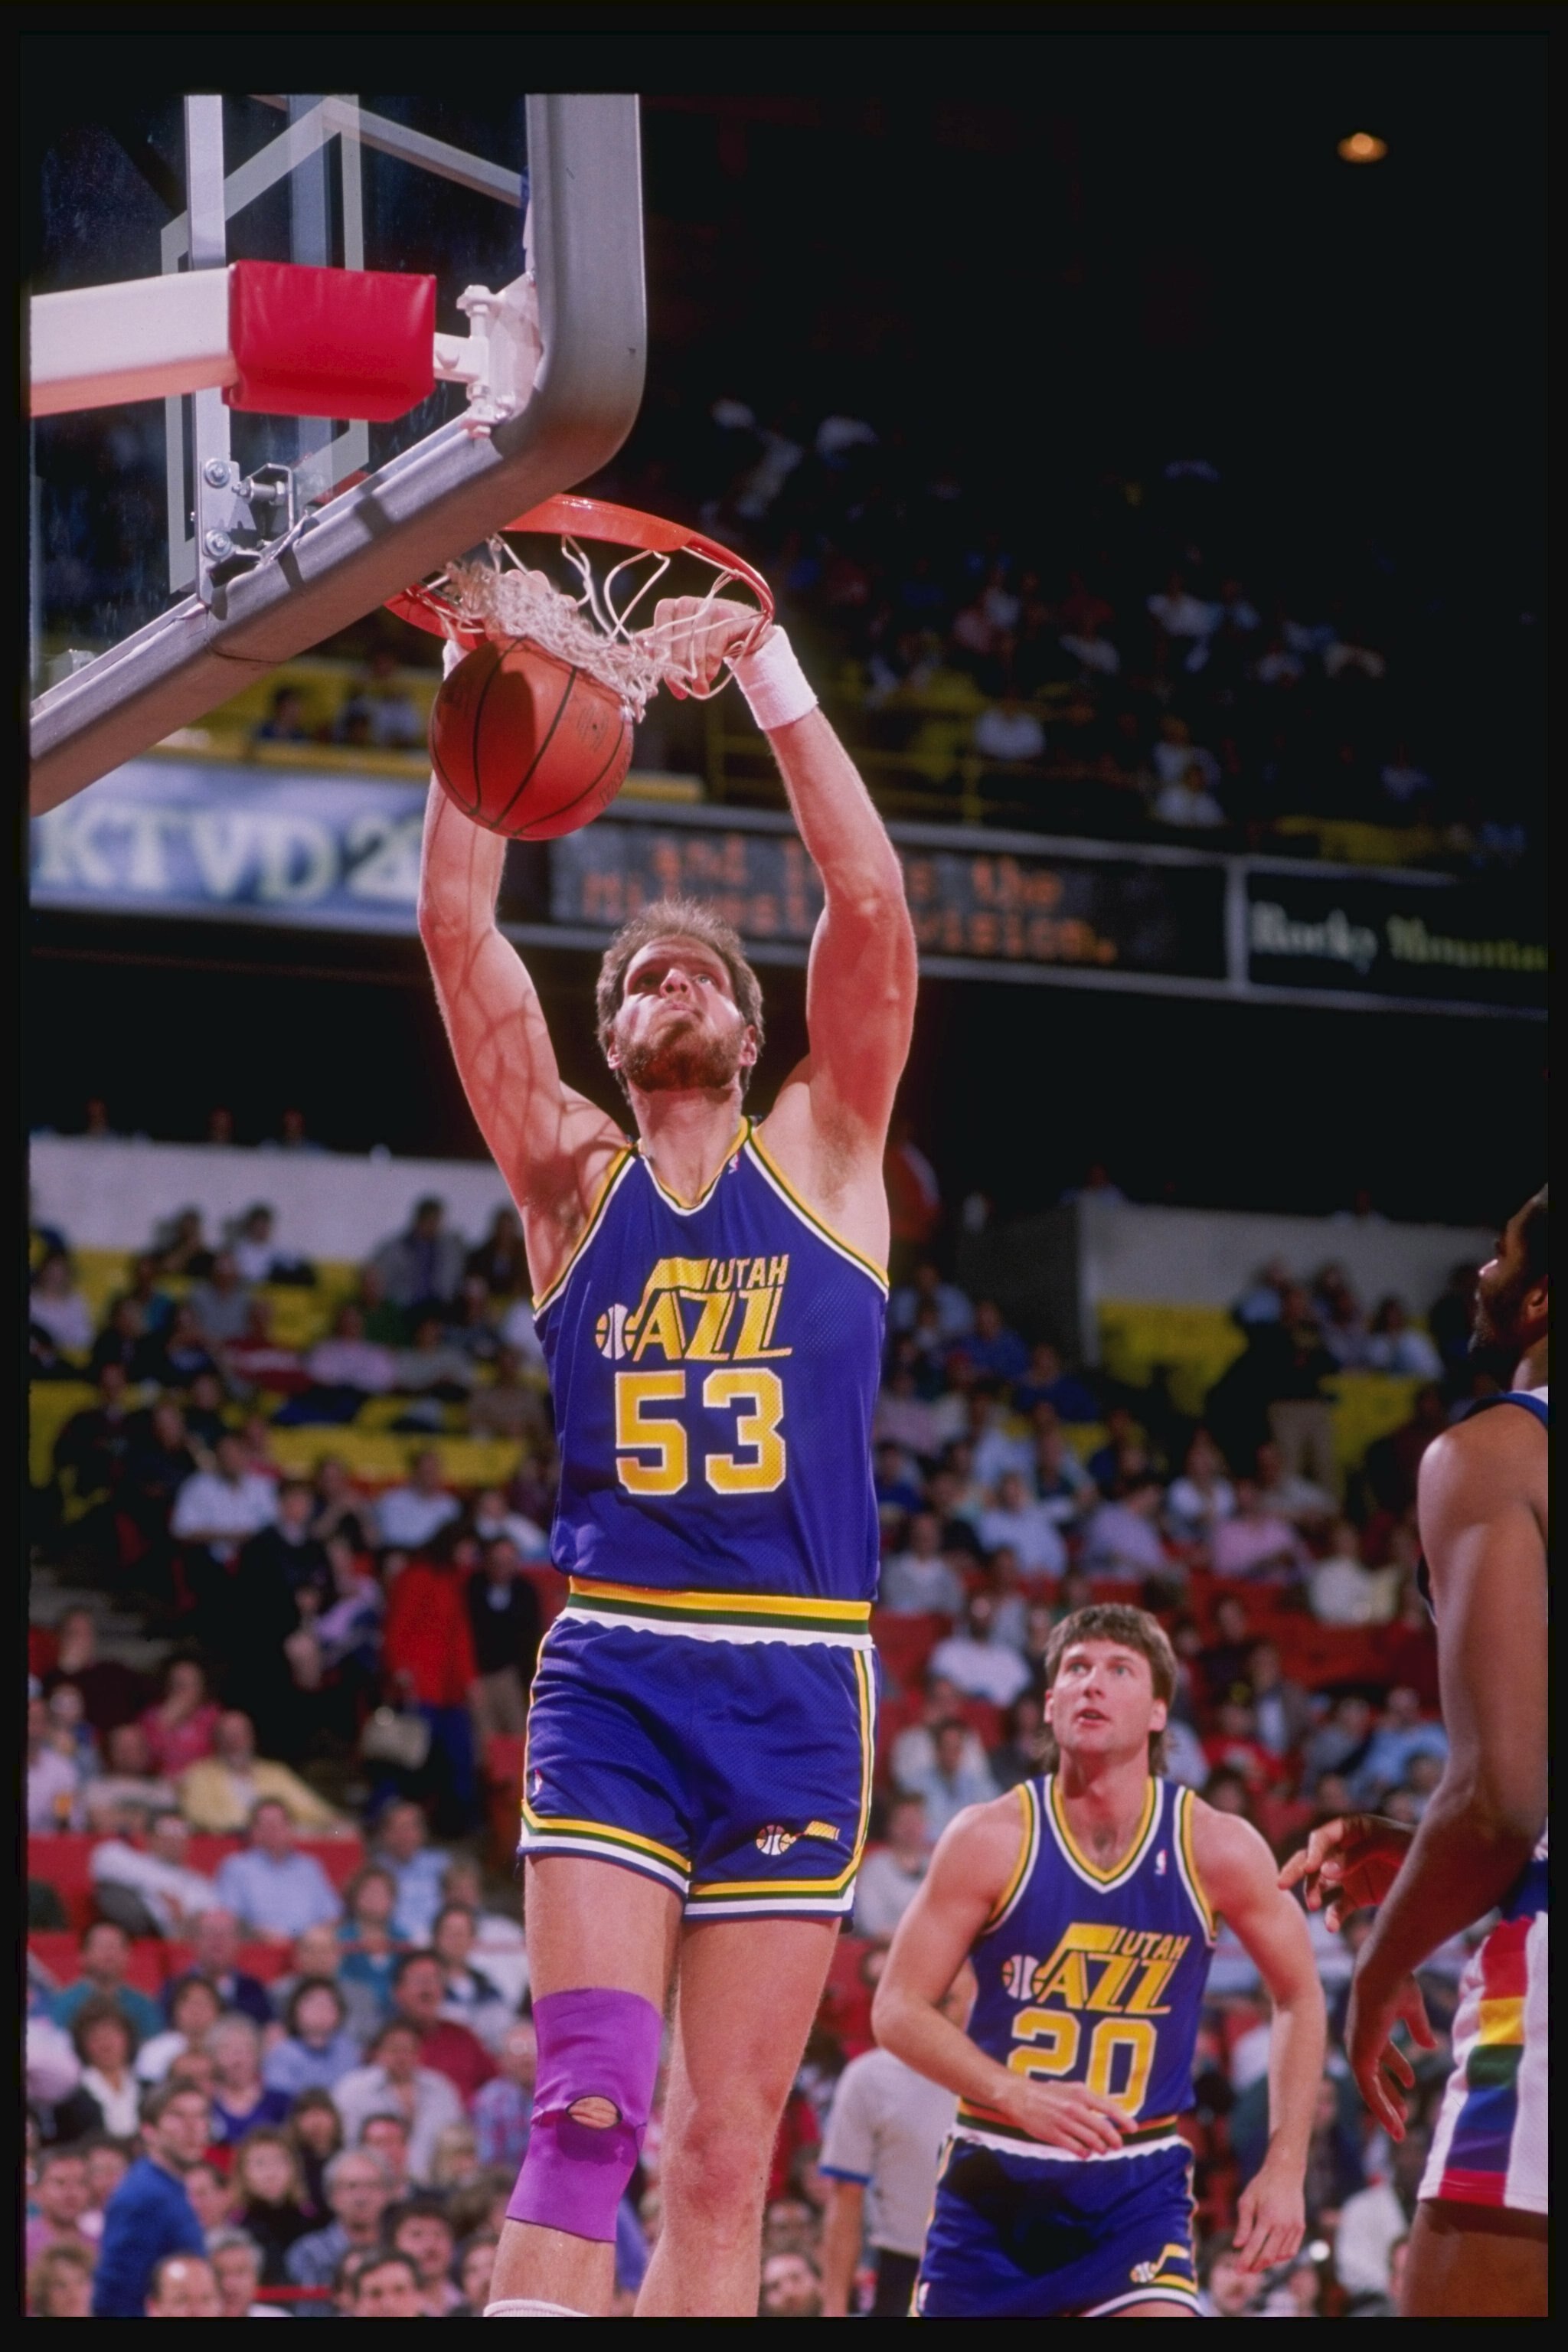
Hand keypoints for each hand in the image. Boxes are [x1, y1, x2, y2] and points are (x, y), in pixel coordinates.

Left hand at [648, 595, 768, 697]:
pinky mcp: (727, 615)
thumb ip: (661, 644)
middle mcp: (689, 603)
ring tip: (700, 689)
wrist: (742, 632)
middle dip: (678, 669)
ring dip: (697, 671)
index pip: (660, 630)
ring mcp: (709, 607)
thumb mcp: (682, 642)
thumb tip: (640, 648)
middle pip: (677, 640)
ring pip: (696, 644)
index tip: (663, 675)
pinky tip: (711, 677)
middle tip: (682, 690)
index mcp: (673, 608)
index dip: (660, 655)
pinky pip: (714, 644)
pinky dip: (711, 664)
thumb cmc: (707, 638)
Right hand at [998, 2073, 1129, 2156]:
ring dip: (1101, 2149)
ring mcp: (1064, 2122)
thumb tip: (1108, 2111)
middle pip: (1103, 2128)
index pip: (1109, 2108)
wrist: (1020, 2096)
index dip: (1124, 2120)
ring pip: (1092, 2141)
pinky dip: (1085, 2153)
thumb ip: (1088, 2099)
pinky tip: (1085, 2153)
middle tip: (1118, 2146)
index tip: (1134, 2129)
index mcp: (1080, 2094)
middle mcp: (1074, 2107)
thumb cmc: (1048, 2093)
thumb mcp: (1070, 2088)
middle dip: (1114, 2140)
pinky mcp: (1054, 2134)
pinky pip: (1076, 2149)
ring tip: (1102, 2150)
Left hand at [1233, 2155, 1305, 2273]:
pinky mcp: (1300, 2227)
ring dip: (1268, 2263)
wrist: (1285, 2173)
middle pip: (1268, 2256)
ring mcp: (1294, 2227)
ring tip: (1255, 2263)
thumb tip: (1237, 2245)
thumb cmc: (1262, 2185)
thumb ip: (1243, 2225)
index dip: (1245, 2261)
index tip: (1237, 2271)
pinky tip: (1271, 2256)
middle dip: (1255, 2266)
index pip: (1254, 2247)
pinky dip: (1281, 2257)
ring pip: (1281, 2256)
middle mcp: (1283, 2225)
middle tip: (1244, 2271)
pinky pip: (1291, 2250)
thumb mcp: (1247, 2200)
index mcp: (1267, 2217)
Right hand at [1278, 1814, 1412, 1930]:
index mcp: (1352, 1829)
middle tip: (1281, 1884)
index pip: (1323, 1837)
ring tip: (1314, 1906)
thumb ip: (1357, 1855)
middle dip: (1296, 1870)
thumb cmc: (1415, 1848)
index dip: (1313, 1851)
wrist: (1444, 1873)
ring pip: (1320, 1883)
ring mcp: (1350, 1873)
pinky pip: (1339, 1906)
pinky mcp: (1358, 1895)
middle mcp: (1345, 1850)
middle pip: (1312, 1858)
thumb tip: (1323, 1871)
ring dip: (1313, 1893)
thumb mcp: (1389, 1844)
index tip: (1310, 1868)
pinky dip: (1332, 1916)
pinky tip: (1331, 1927)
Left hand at [1343, 1962, 1435, 2139]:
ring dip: (1384, 2110)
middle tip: (1403, 2112)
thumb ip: (1418, 2027)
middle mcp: (1360, 2040)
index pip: (1381, 2054)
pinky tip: (1393, 2122)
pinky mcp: (1359, 2057)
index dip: (1397, 2068)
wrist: (1381, 1973)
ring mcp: (1357, 2049)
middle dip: (1388, 2093)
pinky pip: (1368, 2090)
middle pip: (1373, 2074)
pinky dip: (1380, 2108)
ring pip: (1369, 2089)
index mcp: (1370, 2027)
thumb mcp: (1411, 2009)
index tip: (1410, 2081)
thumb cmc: (1396, 1983)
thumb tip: (1430, 2046)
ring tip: (1398, 2130)